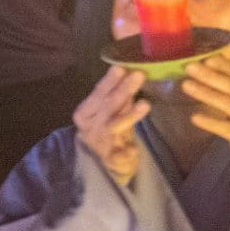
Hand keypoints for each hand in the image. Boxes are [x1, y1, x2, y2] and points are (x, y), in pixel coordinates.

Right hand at [74, 64, 148, 186]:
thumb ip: (119, 94)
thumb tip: (132, 71)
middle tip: (138, 75)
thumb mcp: (111, 110)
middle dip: (123, 90)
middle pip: (107, 107)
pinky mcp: (110, 159)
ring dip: (130, 115)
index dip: (109, 81)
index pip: (97, 94)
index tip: (121, 68)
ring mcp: (99, 143)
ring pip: (114, 126)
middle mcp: (88, 128)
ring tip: (145, 104)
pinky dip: (125, 152)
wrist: (105, 162)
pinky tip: (132, 150)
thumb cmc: (109, 128)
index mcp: (84, 113)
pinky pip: (118, 154)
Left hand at [176, 55, 229, 168]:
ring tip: (187, 86)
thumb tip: (211, 59)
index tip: (206, 58)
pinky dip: (210, 122)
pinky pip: (225, 128)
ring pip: (228, 104)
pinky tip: (195, 117)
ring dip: (206, 94)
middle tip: (191, 68)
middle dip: (210, 76)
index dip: (224, 66)